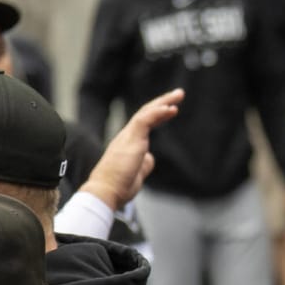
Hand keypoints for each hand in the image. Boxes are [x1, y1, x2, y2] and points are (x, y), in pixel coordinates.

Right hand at [80, 88, 184, 211]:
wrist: (105, 191)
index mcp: (129, 143)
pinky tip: (170, 109)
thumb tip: (150, 158)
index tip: (171, 109)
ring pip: (146, 112)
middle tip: (178, 94)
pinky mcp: (131, 139)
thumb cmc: (119, 186)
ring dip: (163, 102)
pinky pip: (145, 120)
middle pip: (147, 113)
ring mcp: (128, 136)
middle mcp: (127, 136)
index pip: (145, 123)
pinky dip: (158, 113)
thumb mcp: (137, 174)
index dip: (159, 114)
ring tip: (178, 95)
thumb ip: (144, 164)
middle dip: (163, 102)